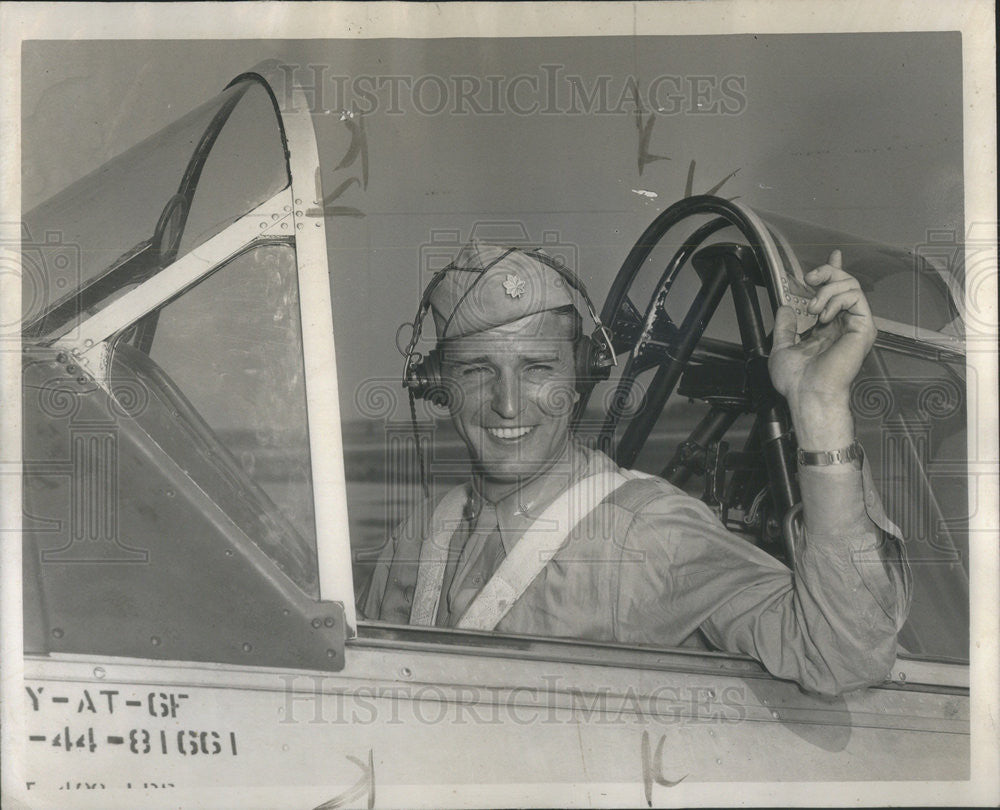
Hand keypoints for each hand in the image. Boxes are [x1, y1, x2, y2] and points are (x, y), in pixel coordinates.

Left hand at [768, 250, 875, 448]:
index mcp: (829, 329)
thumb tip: (786, 308)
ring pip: (851, 285)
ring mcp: (857, 326)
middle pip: (846, 282)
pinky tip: (823, 315)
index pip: (837, 293)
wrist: (807, 393)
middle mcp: (845, 325)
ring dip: (827, 289)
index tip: (833, 255)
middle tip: (809, 279)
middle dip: (827, 272)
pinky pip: (856, 297)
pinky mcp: (865, 328)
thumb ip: (785, 326)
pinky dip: (836, 299)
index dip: (835, 271)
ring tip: (812, 308)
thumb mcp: (783, 347)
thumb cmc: (796, 381)